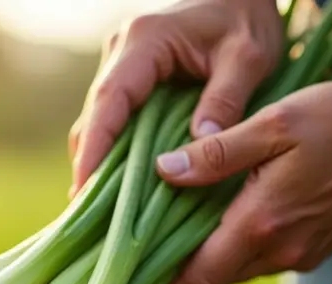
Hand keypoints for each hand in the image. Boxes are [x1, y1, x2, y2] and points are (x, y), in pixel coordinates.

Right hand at [68, 0, 283, 196]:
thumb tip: (198, 147)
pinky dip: (117, 154)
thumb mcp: (248, 56)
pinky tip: (122, 189)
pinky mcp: (131, 81)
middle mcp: (122, 52)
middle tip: (86, 216)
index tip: (82, 189)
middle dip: (89, 165)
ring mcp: (122, 66)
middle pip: (95, 117)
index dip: (94, 147)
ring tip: (100, 213)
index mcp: (145, 41)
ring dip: (100, 164)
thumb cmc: (247, 18)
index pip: (109, 101)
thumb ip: (226, 99)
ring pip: (100, 122)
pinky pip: (116, 122)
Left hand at [152, 77, 331, 283]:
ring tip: (171, 241)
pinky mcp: (318, 247)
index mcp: (264, 224)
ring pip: (239, 270)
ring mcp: (304, 253)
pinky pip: (264, 258)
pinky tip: (221, 225)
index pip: (199, 277)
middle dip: (177, 279)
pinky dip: (236, 250)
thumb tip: (164, 170)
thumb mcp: (273, 124)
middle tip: (139, 265)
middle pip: (215, 280)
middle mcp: (283, 251)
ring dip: (208, 262)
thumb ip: (216, 153)